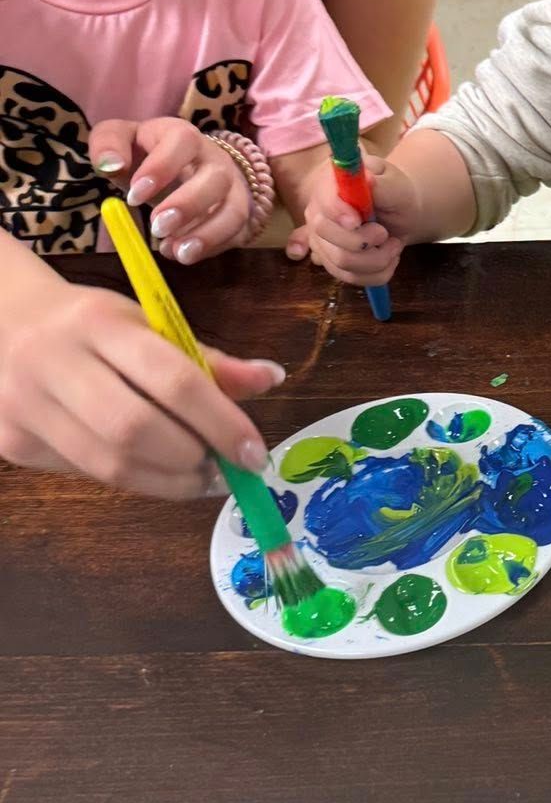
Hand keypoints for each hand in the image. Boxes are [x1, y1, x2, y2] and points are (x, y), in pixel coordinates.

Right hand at [0, 250, 283, 497]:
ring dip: (169, 482)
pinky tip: (156, 471)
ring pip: (109, 464)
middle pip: (135, 430)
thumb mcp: (146, 323)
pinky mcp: (13, 442)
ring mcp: (24, 406)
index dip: (221, 422)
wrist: (1, 320)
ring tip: (201, 477)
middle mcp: (53, 362)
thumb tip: (272, 379)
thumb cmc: (89, 324)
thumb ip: (206, 358)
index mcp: (97, 322)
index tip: (254, 452)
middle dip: (193, 459)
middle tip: (225, 468)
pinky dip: (134, 478)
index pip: (171, 378)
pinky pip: (88, 474)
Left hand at [89, 116, 252, 263]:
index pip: (183, 141)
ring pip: (234, 209)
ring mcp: (232, 188)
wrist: (183, 165)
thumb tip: (110, 165)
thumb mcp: (120, 139)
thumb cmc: (146, 154)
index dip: (161, 167)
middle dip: (188, 205)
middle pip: (216, 177)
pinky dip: (211, 247)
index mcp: (183, 135)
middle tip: (157, 228)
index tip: (134, 197)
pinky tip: (182, 254)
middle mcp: (214, 159)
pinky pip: (236, 233)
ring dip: (207, 234)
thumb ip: (107, 145)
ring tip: (177, 252)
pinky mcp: (237, 214)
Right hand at [304, 155, 413, 287]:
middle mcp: (318, 213)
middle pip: (324, 234)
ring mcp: (321, 240)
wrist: (399, 214)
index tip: (358, 221)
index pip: (324, 201)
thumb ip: (382, 184)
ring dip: (377, 259)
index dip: (338, 213)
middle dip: (362, 241)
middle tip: (385, 233)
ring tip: (393, 245)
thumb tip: (368, 180)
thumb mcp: (396, 185)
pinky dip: (377, 273)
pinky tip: (388, 258)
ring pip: (341, 262)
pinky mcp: (331, 263)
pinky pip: (350, 278)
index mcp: (331, 186)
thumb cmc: (395, 195)